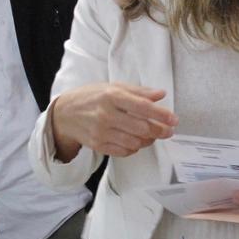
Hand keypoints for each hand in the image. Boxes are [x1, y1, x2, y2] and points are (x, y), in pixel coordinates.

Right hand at [49, 82, 176, 159]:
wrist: (65, 113)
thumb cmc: (92, 97)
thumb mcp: (113, 87)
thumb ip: (138, 92)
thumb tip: (160, 94)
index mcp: (111, 96)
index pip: (143, 107)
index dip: (162, 114)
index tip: (174, 119)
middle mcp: (106, 115)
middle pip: (142, 128)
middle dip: (160, 131)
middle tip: (169, 130)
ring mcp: (101, 132)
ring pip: (135, 142)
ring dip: (148, 140)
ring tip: (152, 135)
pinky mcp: (98, 145)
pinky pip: (124, 151)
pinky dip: (135, 147)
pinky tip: (136, 140)